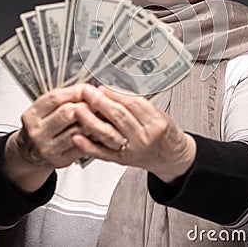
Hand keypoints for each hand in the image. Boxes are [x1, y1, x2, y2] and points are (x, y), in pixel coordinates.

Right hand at [4, 83, 125, 192]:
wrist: (30, 152)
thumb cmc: (43, 126)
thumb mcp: (44, 110)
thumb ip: (64, 99)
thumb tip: (88, 89)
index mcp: (32, 115)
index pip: (55, 98)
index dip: (75, 91)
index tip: (88, 88)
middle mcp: (37, 131)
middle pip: (66, 113)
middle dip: (86, 105)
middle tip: (98, 102)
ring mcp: (47, 147)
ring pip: (76, 129)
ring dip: (92, 120)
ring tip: (100, 114)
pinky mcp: (59, 159)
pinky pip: (81, 145)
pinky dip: (92, 135)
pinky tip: (96, 129)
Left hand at [72, 85, 196, 182]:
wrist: (170, 155)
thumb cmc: (163, 132)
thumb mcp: (158, 112)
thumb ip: (136, 103)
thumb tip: (112, 90)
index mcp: (155, 122)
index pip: (133, 104)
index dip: (115, 94)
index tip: (102, 87)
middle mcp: (144, 137)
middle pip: (119, 117)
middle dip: (100, 102)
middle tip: (87, 92)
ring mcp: (132, 150)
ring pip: (109, 133)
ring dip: (91, 121)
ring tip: (79, 109)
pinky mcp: (122, 160)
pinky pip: (102, 153)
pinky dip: (88, 145)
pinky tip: (77, 137)